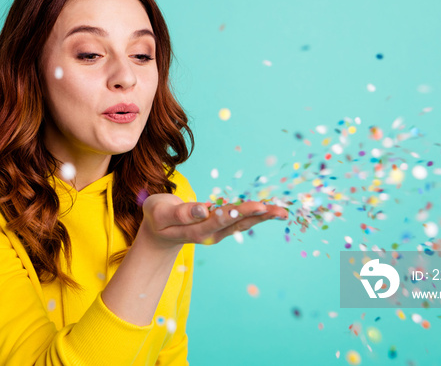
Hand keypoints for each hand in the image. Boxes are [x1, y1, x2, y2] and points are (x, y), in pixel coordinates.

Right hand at [137, 193, 288, 250]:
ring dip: (263, 216)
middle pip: (236, 222)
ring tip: (282, 212)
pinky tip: (272, 209)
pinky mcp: (222, 225)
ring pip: (243, 223)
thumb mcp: (161, 214)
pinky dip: (257, 214)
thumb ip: (181, 213)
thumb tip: (204, 210)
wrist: (159, 231)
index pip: (218, 220)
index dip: (235, 213)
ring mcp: (218, 231)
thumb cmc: (158, 217)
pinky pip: (242, 219)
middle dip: (257, 214)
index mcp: (195, 230)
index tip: (253, 207)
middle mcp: (211, 233)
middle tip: (277, 209)